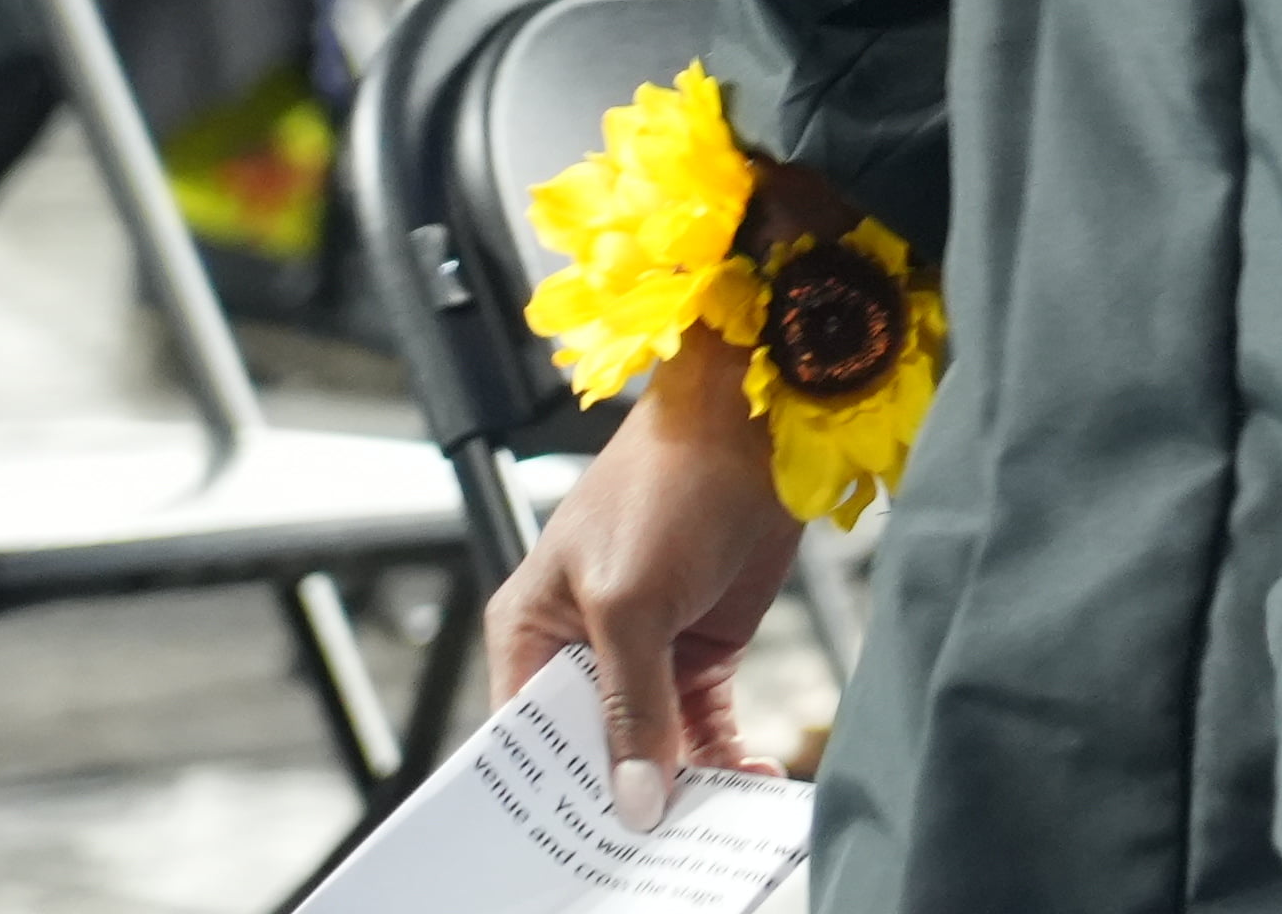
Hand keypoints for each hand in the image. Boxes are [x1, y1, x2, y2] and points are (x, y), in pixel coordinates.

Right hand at [486, 349, 810, 830]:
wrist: (757, 424)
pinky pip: (705, 729)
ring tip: (711, 835)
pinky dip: (726, 762)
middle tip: (657, 856)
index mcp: (532, 630)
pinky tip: (751, 787)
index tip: (580, 854)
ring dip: (684, 790)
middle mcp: (581, 648)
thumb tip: (637, 800)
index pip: (524, 740)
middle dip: (624, 801)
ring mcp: (644, 652)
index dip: (548, 799)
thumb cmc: (669, 478)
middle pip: (591, 753)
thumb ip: (631, 705)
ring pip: (654, 749)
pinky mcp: (700, 651)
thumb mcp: (632, 600)